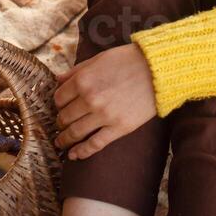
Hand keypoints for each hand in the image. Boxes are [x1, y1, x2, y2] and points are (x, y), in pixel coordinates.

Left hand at [52, 44, 156, 159]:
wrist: (158, 70)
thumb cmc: (128, 61)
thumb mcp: (98, 59)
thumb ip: (76, 71)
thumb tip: (58, 80)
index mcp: (83, 80)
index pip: (59, 98)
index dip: (58, 104)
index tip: (61, 107)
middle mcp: (90, 99)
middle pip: (65, 117)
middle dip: (60, 122)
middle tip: (61, 125)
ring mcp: (104, 115)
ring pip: (75, 132)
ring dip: (65, 140)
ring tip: (61, 143)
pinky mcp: (119, 128)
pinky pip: (95, 144)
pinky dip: (81, 152)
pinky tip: (73, 156)